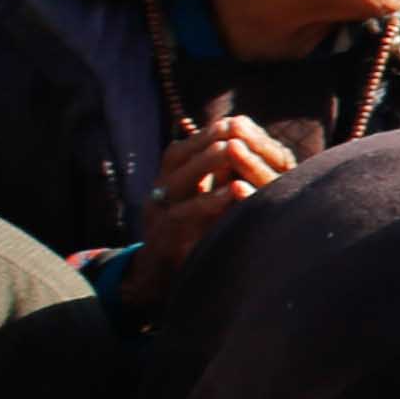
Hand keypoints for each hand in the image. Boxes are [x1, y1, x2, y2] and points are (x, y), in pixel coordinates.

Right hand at [129, 114, 300, 299]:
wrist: (156, 276)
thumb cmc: (187, 234)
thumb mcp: (197, 201)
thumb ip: (212, 179)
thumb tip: (243, 147)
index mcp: (166, 182)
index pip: (182, 148)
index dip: (207, 134)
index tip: (237, 122)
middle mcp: (158, 192)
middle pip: (177, 157)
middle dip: (206, 141)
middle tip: (235, 129)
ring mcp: (158, 213)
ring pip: (179, 180)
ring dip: (205, 163)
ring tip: (230, 148)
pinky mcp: (165, 236)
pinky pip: (186, 214)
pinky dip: (210, 201)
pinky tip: (232, 191)